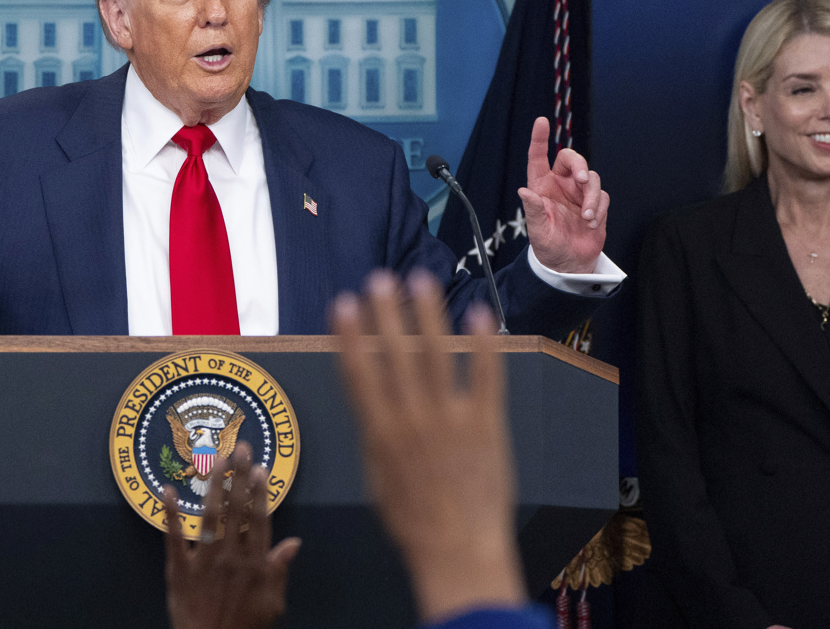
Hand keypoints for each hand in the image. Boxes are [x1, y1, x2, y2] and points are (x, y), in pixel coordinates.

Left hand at [164, 442, 300, 628]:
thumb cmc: (245, 627)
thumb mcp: (272, 604)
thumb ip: (280, 571)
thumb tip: (294, 542)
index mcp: (254, 564)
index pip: (259, 520)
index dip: (260, 493)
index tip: (261, 468)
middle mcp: (231, 556)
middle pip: (236, 510)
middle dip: (239, 477)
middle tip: (240, 448)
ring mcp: (204, 561)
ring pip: (210, 517)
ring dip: (213, 486)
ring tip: (215, 459)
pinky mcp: (179, 569)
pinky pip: (174, 538)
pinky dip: (170, 514)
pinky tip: (166, 490)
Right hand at [332, 270, 525, 623]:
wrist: (458, 550)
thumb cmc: (413, 520)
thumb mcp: (376, 477)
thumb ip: (374, 435)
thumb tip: (370, 400)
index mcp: (380, 432)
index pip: (360, 372)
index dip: (350, 335)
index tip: (343, 303)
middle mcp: (412, 419)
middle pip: (395, 354)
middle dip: (386, 313)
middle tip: (380, 279)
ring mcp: (451, 419)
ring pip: (437, 354)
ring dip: (428, 314)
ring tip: (422, 280)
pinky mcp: (486, 424)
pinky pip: (485, 376)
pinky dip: (482, 343)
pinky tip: (479, 312)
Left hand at [519, 116, 608, 273]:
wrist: (569, 263)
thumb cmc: (548, 246)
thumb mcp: (538, 231)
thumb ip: (533, 210)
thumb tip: (524, 191)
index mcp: (541, 186)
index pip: (538, 157)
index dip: (539, 139)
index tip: (541, 122)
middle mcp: (560, 185)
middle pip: (572, 159)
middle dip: (580, 166)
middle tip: (583, 181)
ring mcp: (579, 193)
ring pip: (592, 178)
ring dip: (592, 196)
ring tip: (587, 217)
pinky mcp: (595, 203)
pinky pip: (603, 195)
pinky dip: (600, 207)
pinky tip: (592, 223)